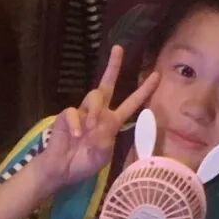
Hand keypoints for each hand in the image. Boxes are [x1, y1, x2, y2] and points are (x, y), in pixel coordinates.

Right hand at [31, 46, 158, 194]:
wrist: (61, 170)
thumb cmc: (84, 162)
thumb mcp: (102, 156)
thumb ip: (106, 144)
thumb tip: (101, 129)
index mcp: (112, 121)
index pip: (132, 102)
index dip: (144, 90)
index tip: (157, 75)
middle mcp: (99, 112)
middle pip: (106, 84)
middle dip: (113, 66)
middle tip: (118, 48)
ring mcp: (82, 113)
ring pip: (93, 97)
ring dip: (94, 111)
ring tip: (90, 128)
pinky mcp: (66, 116)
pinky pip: (72, 112)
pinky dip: (76, 124)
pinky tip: (76, 136)